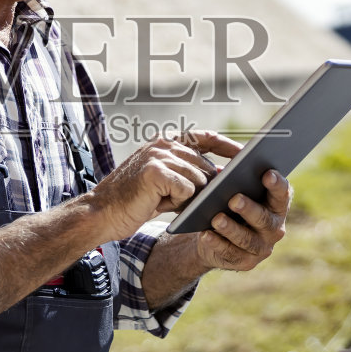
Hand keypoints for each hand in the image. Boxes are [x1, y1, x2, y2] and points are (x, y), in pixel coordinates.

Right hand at [86, 129, 240, 242]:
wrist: (102, 213)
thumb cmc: (135, 202)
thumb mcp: (166, 184)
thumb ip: (190, 175)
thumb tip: (224, 176)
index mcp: (166, 141)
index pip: (206, 138)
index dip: (228, 146)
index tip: (248, 155)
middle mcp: (164, 143)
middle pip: (206, 166)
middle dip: (205, 187)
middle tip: (182, 201)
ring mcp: (159, 155)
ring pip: (198, 180)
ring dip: (188, 197)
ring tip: (163, 200)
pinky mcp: (156, 171)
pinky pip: (187, 190)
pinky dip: (178, 202)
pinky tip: (159, 202)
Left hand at [193, 167, 290, 271]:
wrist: (218, 239)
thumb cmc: (228, 205)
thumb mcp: (232, 191)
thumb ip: (232, 180)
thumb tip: (221, 171)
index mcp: (276, 206)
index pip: (282, 194)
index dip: (277, 184)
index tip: (267, 173)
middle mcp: (275, 228)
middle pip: (264, 219)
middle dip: (249, 209)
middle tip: (234, 199)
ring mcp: (262, 248)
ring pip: (246, 239)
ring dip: (231, 228)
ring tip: (216, 219)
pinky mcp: (246, 262)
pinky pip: (230, 253)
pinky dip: (217, 243)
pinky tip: (205, 234)